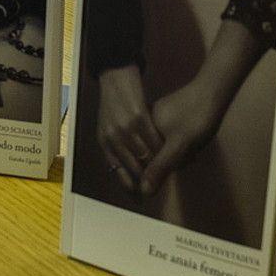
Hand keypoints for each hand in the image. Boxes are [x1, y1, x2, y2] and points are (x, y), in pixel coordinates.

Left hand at [95, 64, 162, 191]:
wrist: (115, 78)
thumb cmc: (112, 104)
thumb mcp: (107, 129)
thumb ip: (116, 148)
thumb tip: (124, 169)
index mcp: (104, 143)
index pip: (118, 172)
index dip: (130, 187)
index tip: (140, 197)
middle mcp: (113, 139)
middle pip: (134, 168)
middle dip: (147, 180)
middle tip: (157, 188)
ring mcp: (126, 128)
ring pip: (146, 155)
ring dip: (158, 166)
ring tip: (169, 171)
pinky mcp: (139, 117)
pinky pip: (154, 139)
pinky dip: (163, 148)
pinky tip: (170, 152)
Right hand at [141, 80, 224, 194]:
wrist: (215, 91)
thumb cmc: (196, 117)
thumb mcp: (178, 146)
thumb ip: (160, 168)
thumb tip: (144, 192)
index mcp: (141, 127)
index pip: (142, 160)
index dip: (161, 167)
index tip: (179, 158)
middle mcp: (145, 123)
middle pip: (152, 157)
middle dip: (173, 161)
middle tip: (190, 151)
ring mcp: (158, 121)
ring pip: (164, 151)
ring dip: (180, 155)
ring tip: (194, 147)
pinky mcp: (170, 119)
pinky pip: (171, 142)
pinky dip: (183, 147)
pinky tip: (195, 144)